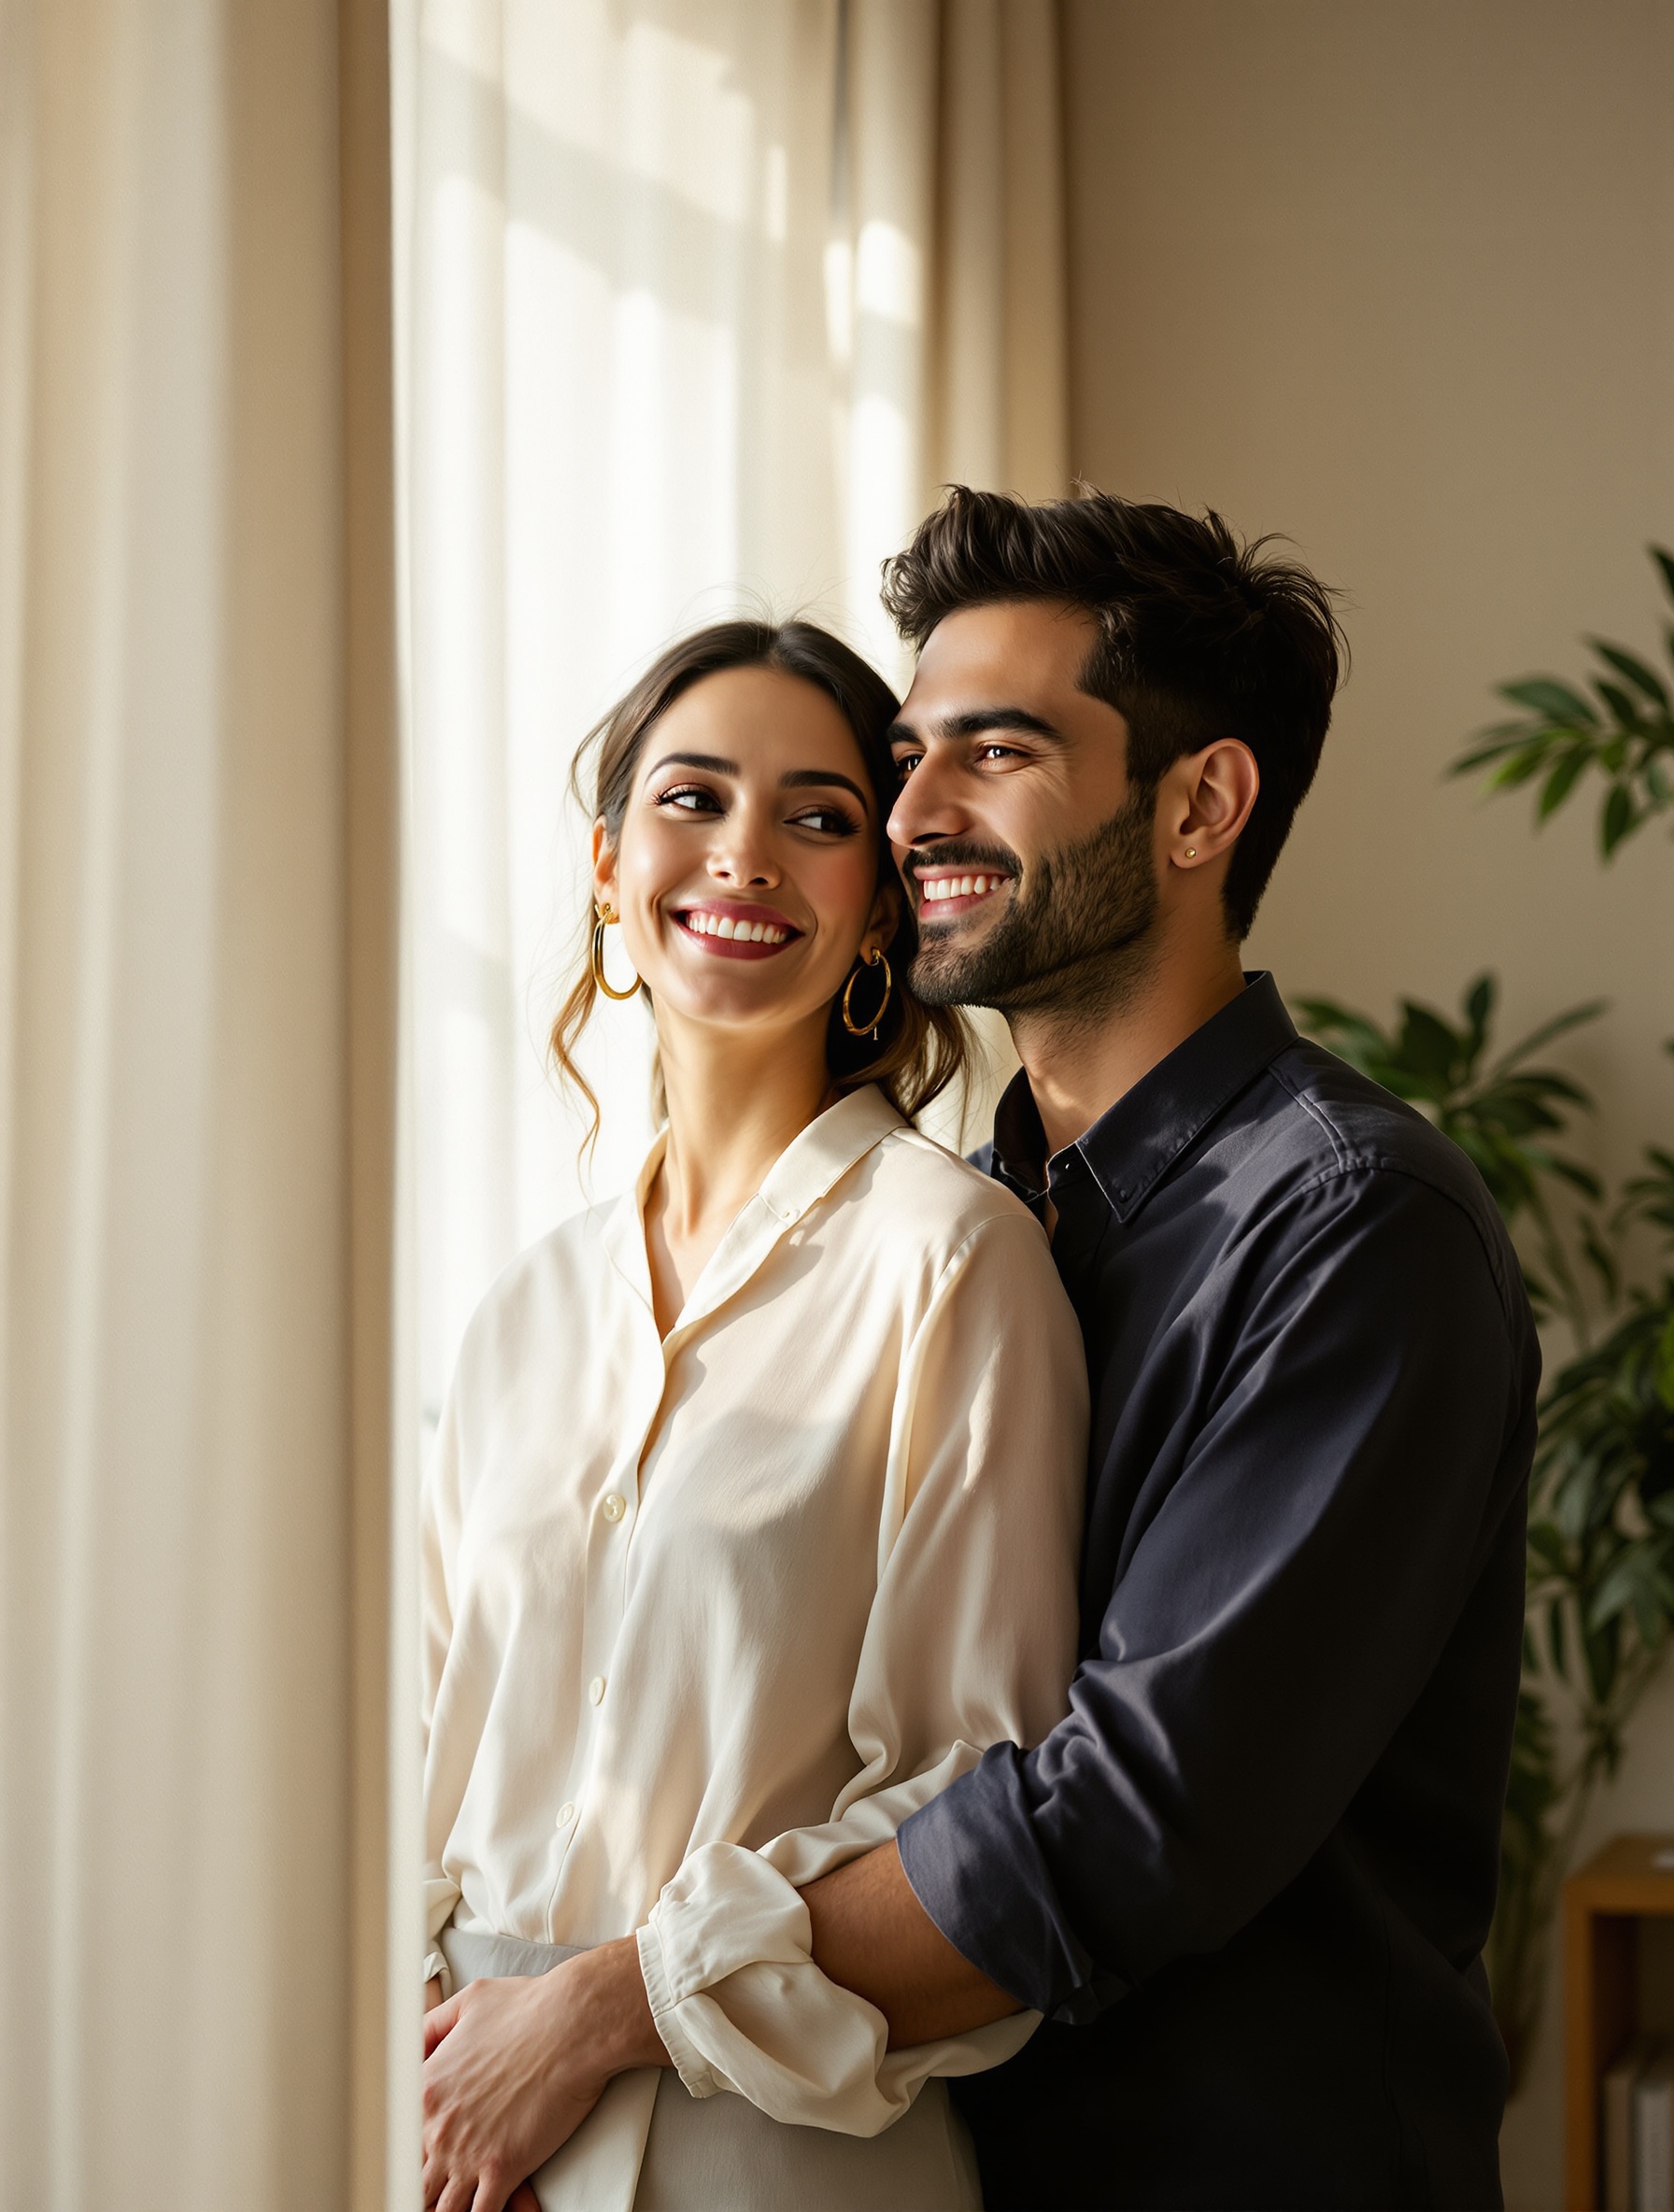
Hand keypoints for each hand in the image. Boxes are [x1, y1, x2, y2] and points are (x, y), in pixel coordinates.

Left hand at [421, 1936, 666, 2211]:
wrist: (574, 2024)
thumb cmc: (530, 2008)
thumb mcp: (470, 2001)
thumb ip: (435, 2024)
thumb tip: (417, 2039)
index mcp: (427, 2088)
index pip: (400, 2135)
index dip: (410, 2149)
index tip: (421, 2156)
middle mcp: (439, 2126)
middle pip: (415, 2177)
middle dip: (425, 2185)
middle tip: (441, 2183)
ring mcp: (468, 2152)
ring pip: (441, 2204)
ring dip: (447, 2206)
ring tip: (455, 2205)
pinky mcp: (502, 2169)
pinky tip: (501, 2210)